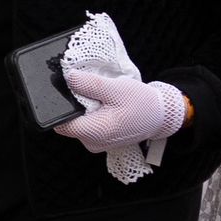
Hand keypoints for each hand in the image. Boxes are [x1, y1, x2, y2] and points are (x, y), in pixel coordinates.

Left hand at [53, 69, 186, 153]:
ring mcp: (96, 142)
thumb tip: (69, 78)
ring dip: (83, 107)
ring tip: (99, 95)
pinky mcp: (101, 139)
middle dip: (73, 103)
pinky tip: (103, 102)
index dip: (60, 105)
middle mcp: (92, 142)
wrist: (160, 116)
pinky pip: (87, 124)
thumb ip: (90, 84)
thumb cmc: (141, 103)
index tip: (67, 89)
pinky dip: (91, 112)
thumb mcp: (115, 89)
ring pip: (78, 122)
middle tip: (87, 88)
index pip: (61, 122)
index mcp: (94, 133)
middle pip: (68, 121)